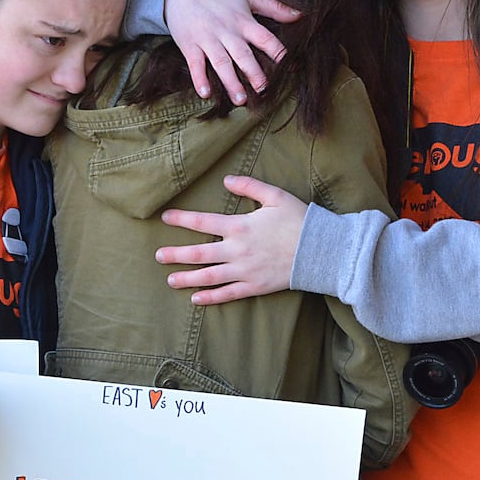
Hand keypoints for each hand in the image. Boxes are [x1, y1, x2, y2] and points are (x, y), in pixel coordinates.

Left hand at [156, 175, 305, 303]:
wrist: (321, 250)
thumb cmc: (299, 220)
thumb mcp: (276, 196)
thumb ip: (250, 186)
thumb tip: (226, 180)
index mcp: (240, 226)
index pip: (203, 221)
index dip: (182, 219)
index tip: (165, 217)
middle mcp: (237, 250)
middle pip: (199, 253)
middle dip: (176, 254)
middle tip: (158, 256)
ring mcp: (245, 270)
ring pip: (209, 276)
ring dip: (187, 278)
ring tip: (170, 280)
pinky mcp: (255, 286)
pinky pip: (228, 294)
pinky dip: (211, 298)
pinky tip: (196, 299)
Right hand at [163, 0, 300, 104]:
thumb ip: (274, 7)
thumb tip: (300, 15)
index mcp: (243, 20)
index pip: (264, 38)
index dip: (276, 51)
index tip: (287, 66)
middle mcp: (226, 31)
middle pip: (243, 54)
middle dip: (254, 72)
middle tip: (264, 89)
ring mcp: (207, 39)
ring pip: (221, 63)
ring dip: (231, 82)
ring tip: (241, 100)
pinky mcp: (189, 45)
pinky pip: (195, 64)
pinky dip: (199, 79)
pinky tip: (206, 94)